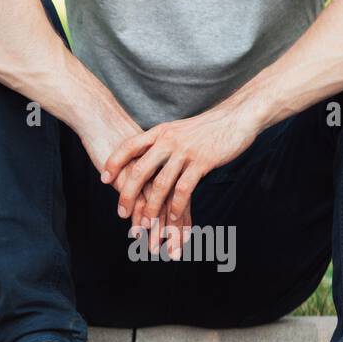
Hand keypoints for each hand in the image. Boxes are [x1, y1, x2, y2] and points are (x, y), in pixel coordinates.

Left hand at [100, 105, 260, 256]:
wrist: (238, 116)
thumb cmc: (206, 127)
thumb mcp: (177, 130)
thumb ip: (160, 142)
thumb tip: (142, 157)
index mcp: (160, 132)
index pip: (129, 146)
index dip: (114, 162)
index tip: (103, 179)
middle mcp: (169, 140)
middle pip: (140, 170)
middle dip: (128, 194)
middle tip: (121, 213)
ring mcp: (186, 152)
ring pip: (161, 184)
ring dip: (152, 208)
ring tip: (146, 225)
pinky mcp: (202, 162)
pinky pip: (184, 189)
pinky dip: (176, 207)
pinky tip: (172, 219)